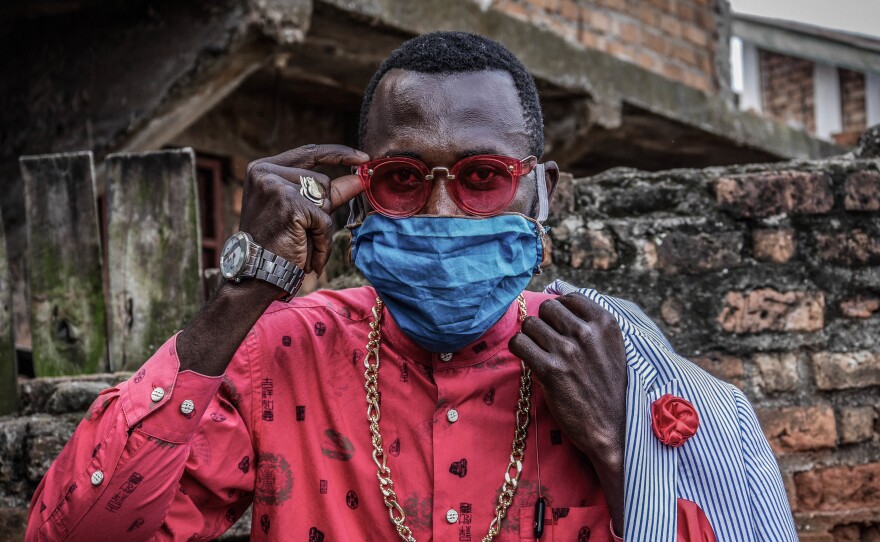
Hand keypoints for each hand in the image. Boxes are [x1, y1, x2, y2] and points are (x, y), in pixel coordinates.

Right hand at [242, 143, 368, 275]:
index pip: (309, 153)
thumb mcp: (302, 212)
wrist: (256, 275)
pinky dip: (322, 240)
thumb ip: (330, 193)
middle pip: (321, 180)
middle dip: (321, 209)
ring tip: (300, 242)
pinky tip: (306, 254)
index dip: (339, 154)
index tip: (364, 158)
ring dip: (320, 226)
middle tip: (300, 233)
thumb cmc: (277, 244)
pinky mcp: (288, 204)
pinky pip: (323, 219)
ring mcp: (275, 186)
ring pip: (324, 198)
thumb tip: (361, 178)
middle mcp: (265, 173)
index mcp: (263, 169)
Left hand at [509, 292, 626, 533]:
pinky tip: (528, 359)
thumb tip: (561, 291)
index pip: (569, 298)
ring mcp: (568, 351)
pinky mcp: (549, 371)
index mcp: (606, 324)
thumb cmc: (610, 388)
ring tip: (539, 352)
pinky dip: (519, 349)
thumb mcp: (613, 347)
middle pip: (547, 309)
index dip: (560, 311)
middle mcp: (587, 333)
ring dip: (531, 337)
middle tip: (547, 341)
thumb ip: (592, 323)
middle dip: (544, 323)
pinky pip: (519, 343)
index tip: (559, 327)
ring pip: (530, 324)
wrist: (612, 429)